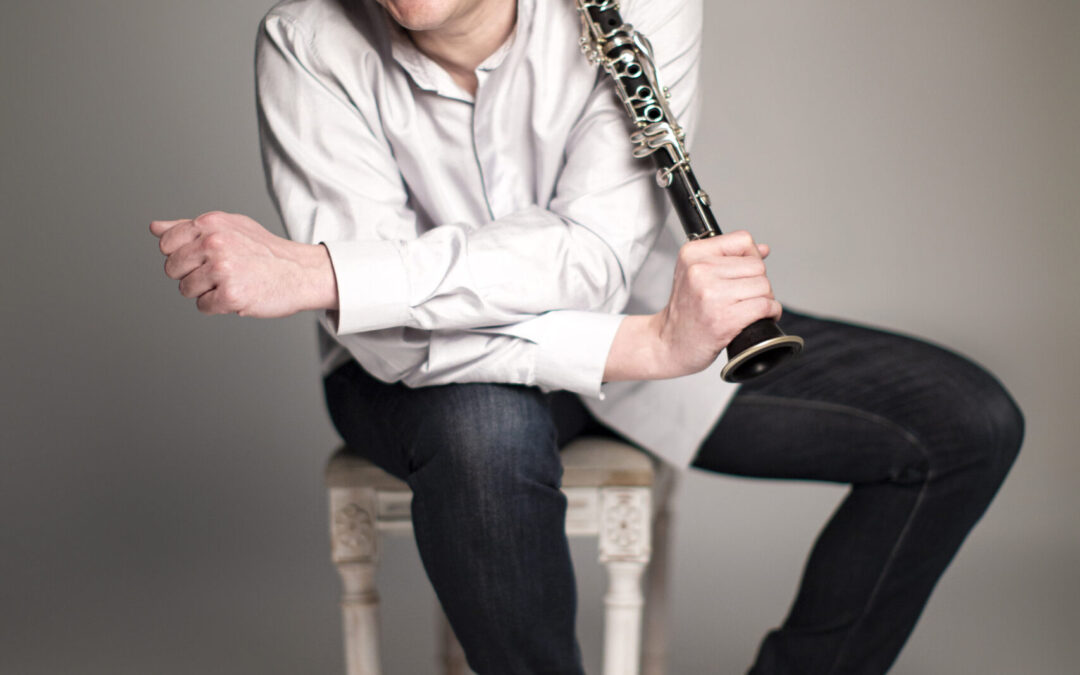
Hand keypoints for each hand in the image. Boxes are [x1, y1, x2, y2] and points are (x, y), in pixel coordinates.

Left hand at [149, 211, 337, 317]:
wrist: (300, 272)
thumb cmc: (265, 250)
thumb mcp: (229, 227)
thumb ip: (189, 227)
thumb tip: (155, 228)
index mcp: (211, 224)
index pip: (167, 243)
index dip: (181, 255)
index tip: (202, 258)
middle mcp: (214, 243)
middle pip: (172, 268)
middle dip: (191, 275)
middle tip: (219, 273)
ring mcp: (222, 269)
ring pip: (186, 289)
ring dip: (205, 292)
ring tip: (231, 282)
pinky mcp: (231, 295)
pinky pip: (203, 306)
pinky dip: (218, 306)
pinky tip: (237, 294)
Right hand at [604, 231, 781, 381]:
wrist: (669, 344)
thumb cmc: (685, 312)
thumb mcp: (696, 274)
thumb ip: (729, 258)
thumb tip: (763, 249)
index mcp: (692, 254)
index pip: (742, 240)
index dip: (750, 257)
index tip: (742, 274)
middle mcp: (700, 271)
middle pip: (757, 266)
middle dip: (758, 283)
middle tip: (743, 297)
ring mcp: (711, 295)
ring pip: (764, 286)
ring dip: (764, 300)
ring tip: (747, 309)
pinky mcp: (724, 319)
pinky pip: (765, 306)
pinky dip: (770, 313)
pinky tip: (757, 318)